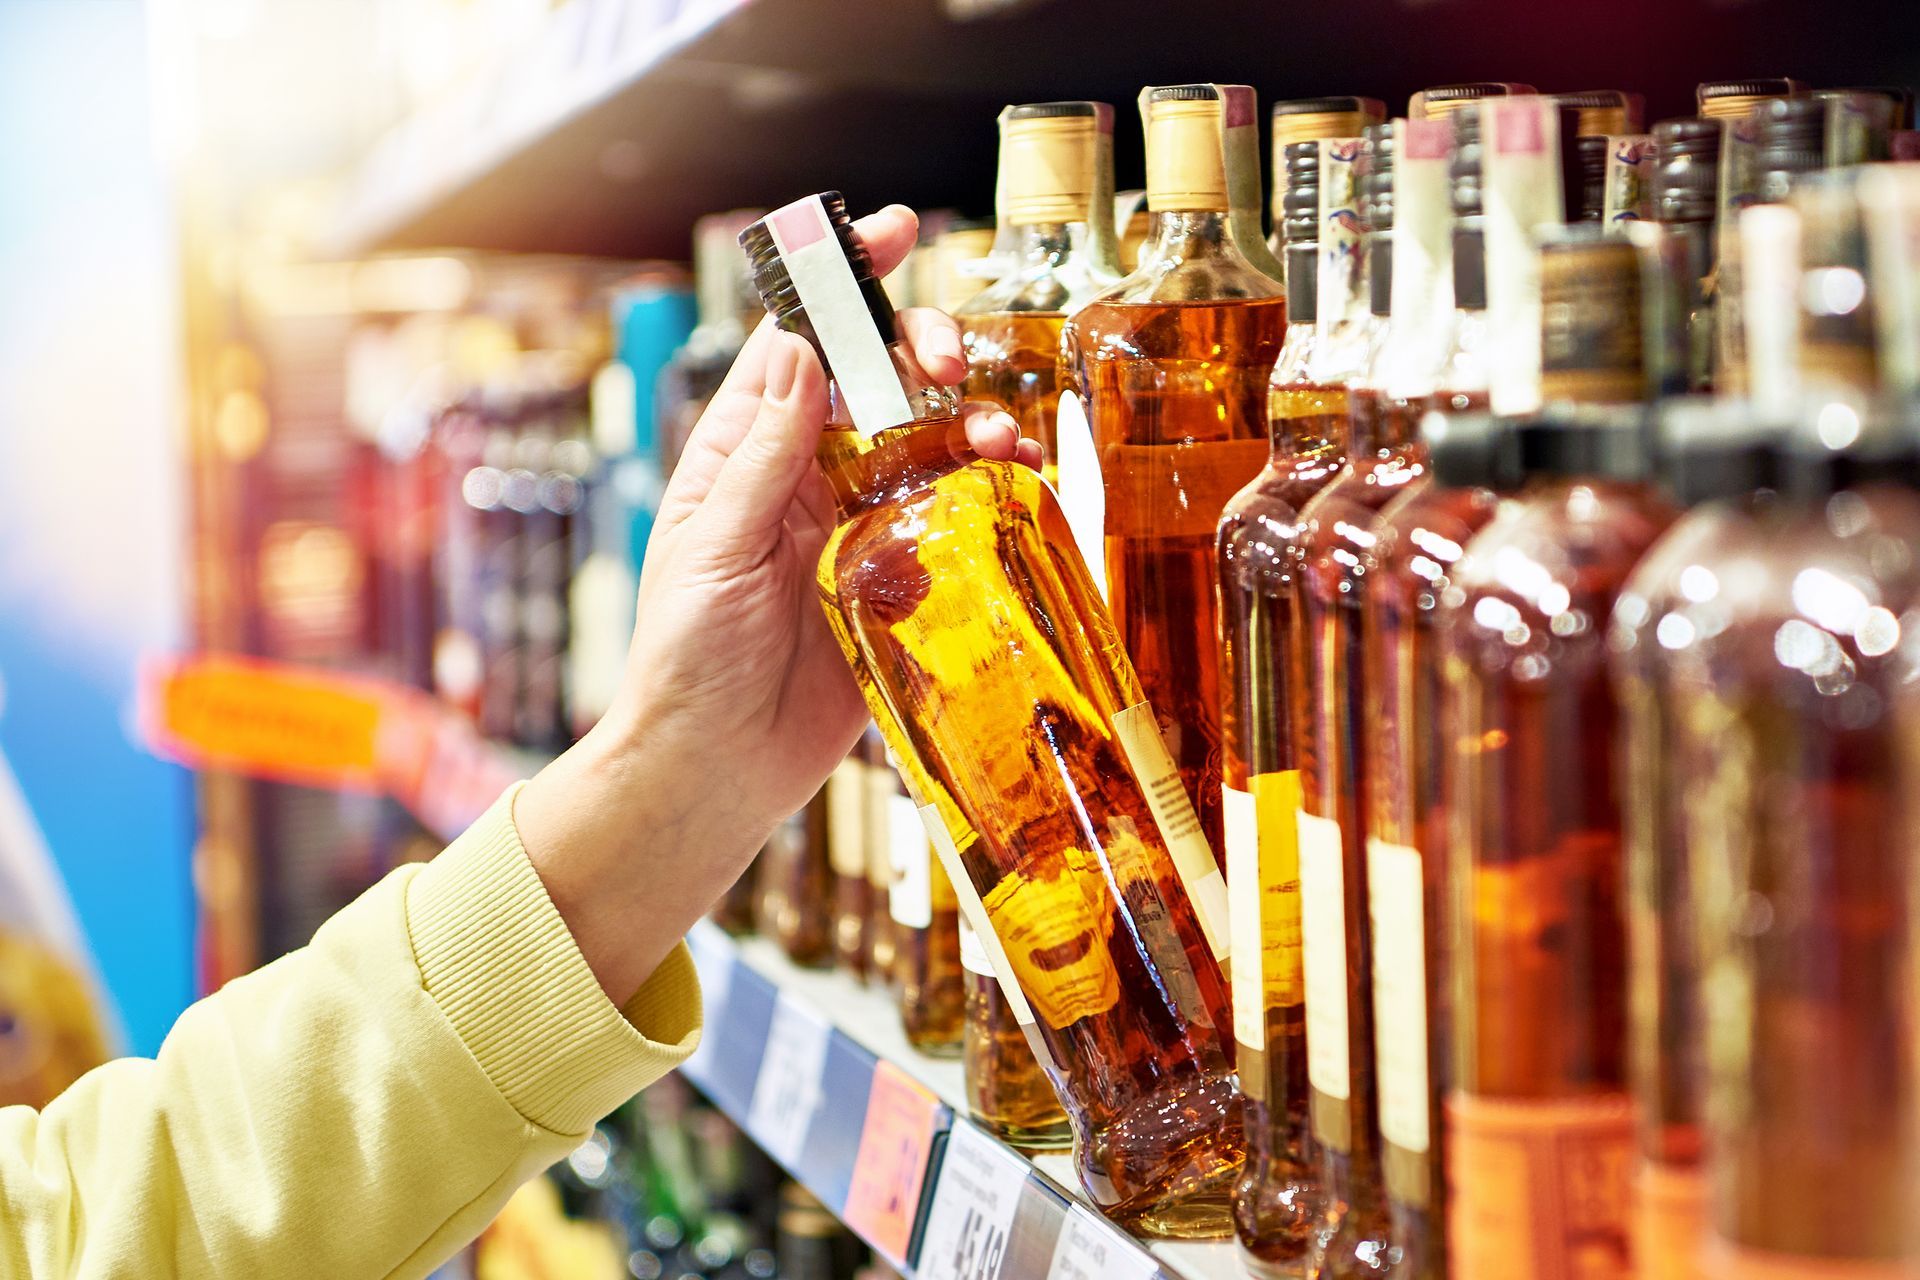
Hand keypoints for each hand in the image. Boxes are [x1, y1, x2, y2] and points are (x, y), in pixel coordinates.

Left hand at [517, 203, 1036, 1004]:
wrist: (716, 769)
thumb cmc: (685, 660)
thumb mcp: (710, 550)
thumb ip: (762, 457)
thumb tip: (803, 353)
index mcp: (746, 453)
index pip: (800, 344)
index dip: (846, 284)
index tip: (896, 234)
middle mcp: (808, 477)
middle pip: (879, 381)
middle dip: (922, 350)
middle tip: (947, 361)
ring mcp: (858, 526)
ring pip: (929, 444)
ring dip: (968, 421)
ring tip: (994, 435)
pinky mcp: (900, 581)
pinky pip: (953, 520)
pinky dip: (988, 495)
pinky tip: (1009, 489)